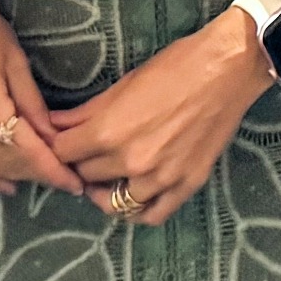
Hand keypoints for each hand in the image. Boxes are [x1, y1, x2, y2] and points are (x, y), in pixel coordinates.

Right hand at [0, 0, 81, 197]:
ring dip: (13, 177)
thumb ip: (33, 106)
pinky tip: (3, 182)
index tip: (74, 183)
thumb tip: (54, 141)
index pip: (24, 149)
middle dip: (36, 174)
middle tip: (62, 179)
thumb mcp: (16, 62)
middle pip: (4, 162)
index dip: (50, 170)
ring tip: (39, 178)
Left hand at [51, 8, 273, 225]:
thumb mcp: (123, 85)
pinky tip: (132, 195)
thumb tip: (54, 124)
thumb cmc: (174, 66)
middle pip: (85, 176)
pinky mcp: (186, 185)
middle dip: (80, 164)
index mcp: (109, 131)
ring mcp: (160, 178)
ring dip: (103, 191)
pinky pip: (152, 215)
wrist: (227, 70)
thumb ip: (86, 112)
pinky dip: (136, 210)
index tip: (63, 142)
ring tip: (105, 177)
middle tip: (84, 154)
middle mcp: (131, 161)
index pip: (63, 153)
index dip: (59, 146)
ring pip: (114, 203)